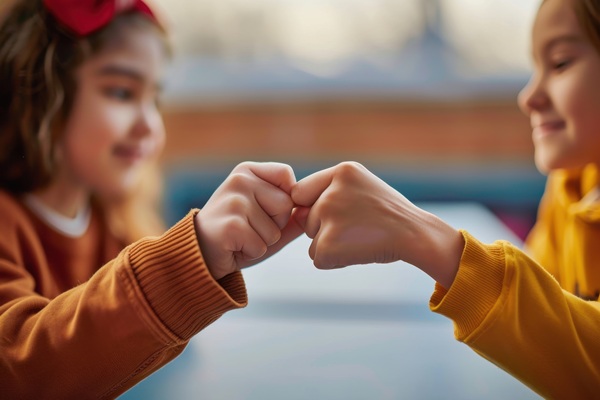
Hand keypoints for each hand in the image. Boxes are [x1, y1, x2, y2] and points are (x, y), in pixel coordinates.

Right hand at [195, 162, 303, 279]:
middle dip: (274, 225)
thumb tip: (312, 209)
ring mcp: (233, 201)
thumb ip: (293, 214)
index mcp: (248, 171)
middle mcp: (239, 180)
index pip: (288, 177)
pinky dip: (250, 252)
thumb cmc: (238, 235)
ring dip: (261, 241)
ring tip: (240, 237)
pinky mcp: (230, 225)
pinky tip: (232, 246)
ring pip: (274, 230)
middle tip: (248, 227)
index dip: (284, 202)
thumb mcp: (267, 220)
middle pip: (285, 205)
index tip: (261, 209)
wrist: (199, 253)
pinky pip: (260, 245)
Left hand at [292, 162, 462, 287]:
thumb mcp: (362, 186)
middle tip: (359, 227)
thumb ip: (329, 192)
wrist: (417, 236)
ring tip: (360, 238)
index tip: (335, 214)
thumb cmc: (389, 214)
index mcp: (342, 172)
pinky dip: (335, 261)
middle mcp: (332, 192)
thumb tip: (296, 213)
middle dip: (326, 228)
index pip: (300, 192)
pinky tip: (358, 252)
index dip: (312, 206)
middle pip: (307, 219)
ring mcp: (329, 218)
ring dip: (331, 245)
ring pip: (312, 240)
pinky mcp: (328, 245)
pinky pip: (318, 259)